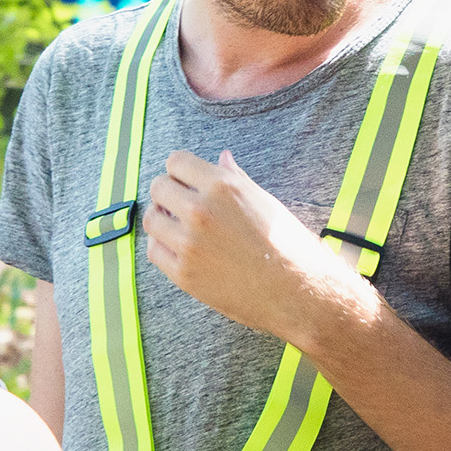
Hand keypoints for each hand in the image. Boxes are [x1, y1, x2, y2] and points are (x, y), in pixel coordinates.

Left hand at [141, 150, 358, 349]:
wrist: (297, 292)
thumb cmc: (288, 245)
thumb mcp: (265, 202)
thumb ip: (236, 179)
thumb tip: (222, 158)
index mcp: (222, 186)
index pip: (176, 162)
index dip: (181, 171)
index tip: (186, 181)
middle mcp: (200, 211)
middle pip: (158, 187)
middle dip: (168, 193)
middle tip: (181, 204)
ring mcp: (189, 244)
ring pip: (152, 219)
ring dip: (163, 219)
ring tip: (179, 227)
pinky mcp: (183, 274)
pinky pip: (154, 251)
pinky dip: (163, 246)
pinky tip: (181, 248)